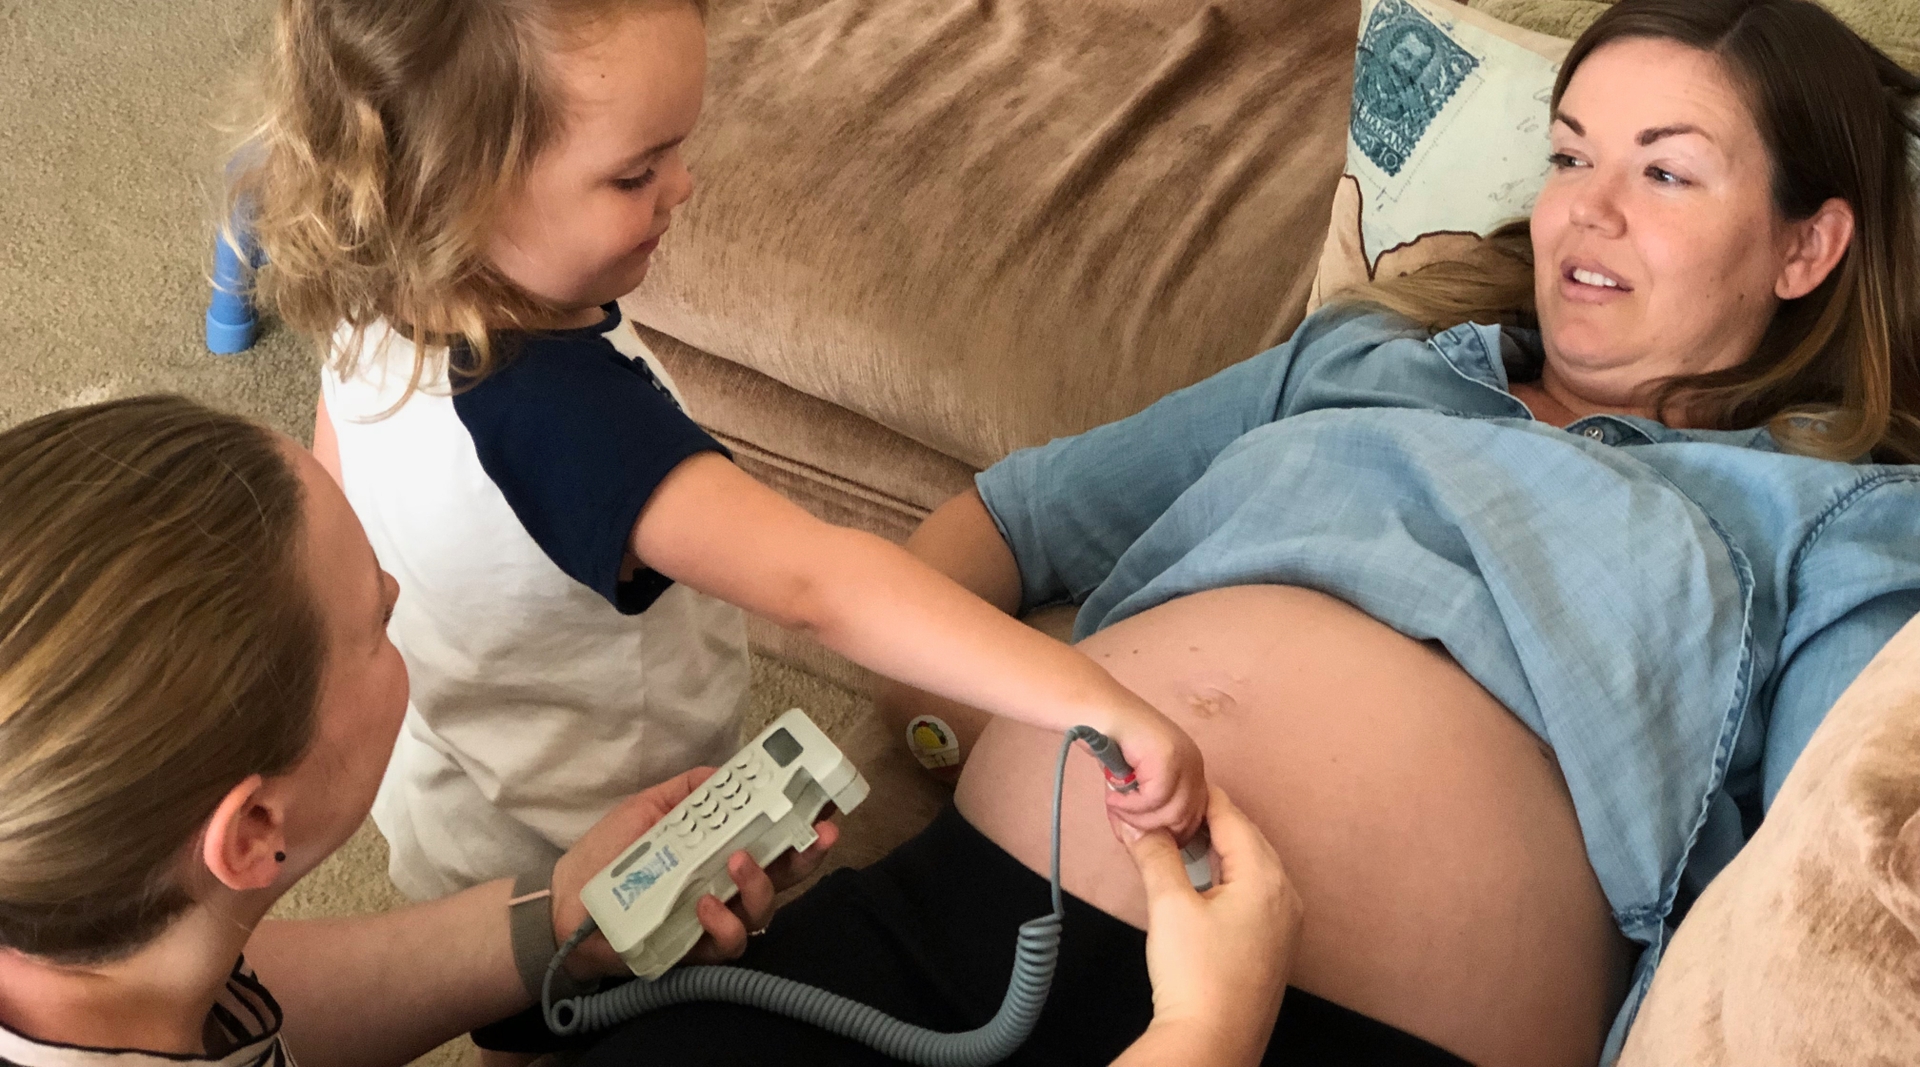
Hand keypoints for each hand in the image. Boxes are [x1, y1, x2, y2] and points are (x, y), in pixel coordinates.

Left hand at [548, 766, 838, 977]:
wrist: (565, 906)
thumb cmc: (607, 856)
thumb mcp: (648, 809)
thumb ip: (687, 790)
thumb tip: (725, 772)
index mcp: (721, 849)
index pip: (773, 834)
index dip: (804, 820)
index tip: (826, 801)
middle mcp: (728, 885)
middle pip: (786, 874)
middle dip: (809, 853)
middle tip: (819, 833)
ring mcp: (715, 920)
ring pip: (763, 910)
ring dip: (760, 884)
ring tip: (738, 862)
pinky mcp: (696, 951)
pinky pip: (728, 943)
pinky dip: (723, 923)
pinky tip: (707, 904)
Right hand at [1099, 700, 1208, 842]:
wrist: (1095, 709)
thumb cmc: (1109, 743)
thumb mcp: (1135, 783)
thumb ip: (1148, 808)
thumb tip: (1147, 842)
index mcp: (1192, 770)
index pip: (1196, 816)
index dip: (1171, 835)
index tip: (1144, 841)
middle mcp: (1195, 763)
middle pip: (1187, 819)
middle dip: (1153, 831)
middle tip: (1122, 828)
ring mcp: (1185, 758)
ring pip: (1171, 813)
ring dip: (1137, 819)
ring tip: (1114, 809)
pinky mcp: (1168, 757)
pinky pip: (1154, 799)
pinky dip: (1130, 806)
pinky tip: (1112, 799)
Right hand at [1117, 787, 1301, 1065]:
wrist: (1213, 1041)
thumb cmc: (1196, 976)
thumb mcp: (1169, 905)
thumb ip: (1155, 855)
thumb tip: (1137, 823)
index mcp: (1266, 877)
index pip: (1232, 817)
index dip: (1199, 795)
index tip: (1172, 782)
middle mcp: (1286, 895)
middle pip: (1246, 838)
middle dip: (1208, 820)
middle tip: (1169, 808)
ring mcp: (1285, 922)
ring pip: (1252, 865)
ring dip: (1218, 848)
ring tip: (1180, 840)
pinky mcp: (1275, 944)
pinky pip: (1255, 892)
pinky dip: (1229, 876)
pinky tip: (1203, 881)